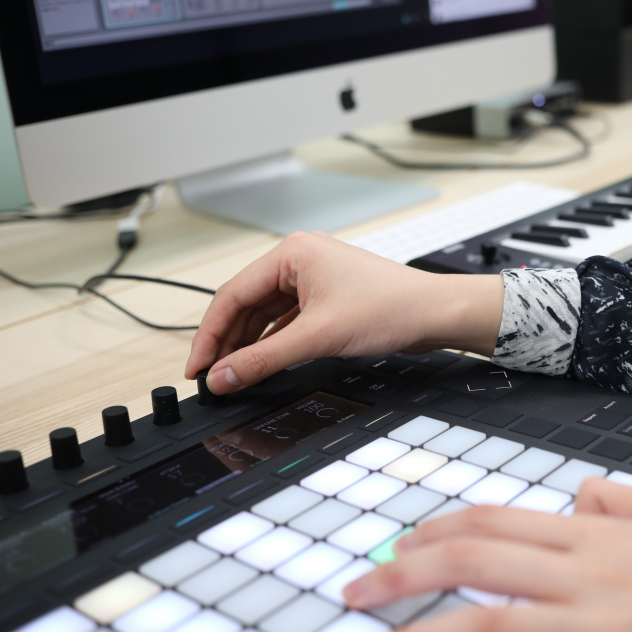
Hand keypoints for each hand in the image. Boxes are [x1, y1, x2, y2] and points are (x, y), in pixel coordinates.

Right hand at [185, 232, 503, 393]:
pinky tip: (261, 363)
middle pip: (245, 304)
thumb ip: (264, 359)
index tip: (196, 368)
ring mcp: (314, 278)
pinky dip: (272, 342)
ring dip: (249, 344)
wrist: (435, 314)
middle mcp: (299, 260)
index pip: (232, 295)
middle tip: (211, 377)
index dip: (209, 335)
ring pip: (265, 314)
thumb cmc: (391, 308)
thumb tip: (224, 377)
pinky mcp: (327, 297)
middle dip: (226, 342)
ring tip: (232, 375)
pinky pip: (286, 320)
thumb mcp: (317, 338)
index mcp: (291, 254)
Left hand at [344, 479, 631, 631]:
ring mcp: (602, 631)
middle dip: (404, 576)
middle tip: (356, 591)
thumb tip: (577, 493)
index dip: (438, 532)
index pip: (498, 522)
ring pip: (489, 625)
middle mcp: (592, 578)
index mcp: (601, 538)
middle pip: (477, 563)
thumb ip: (623, 501)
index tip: (399, 548)